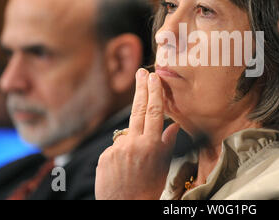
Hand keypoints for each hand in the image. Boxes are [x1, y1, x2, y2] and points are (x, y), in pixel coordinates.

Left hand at [95, 69, 179, 199]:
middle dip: (141, 89)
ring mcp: (117, 149)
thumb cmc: (148, 189)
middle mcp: (133, 144)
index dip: (154, 93)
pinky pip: (116, 147)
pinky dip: (121, 153)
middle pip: (138, 110)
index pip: (154, 112)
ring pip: (127, 134)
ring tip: (136, 161)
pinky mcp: (104, 156)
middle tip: (142, 73)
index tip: (153, 77)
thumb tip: (174, 126)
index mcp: (151, 146)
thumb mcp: (163, 167)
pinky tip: (124, 168)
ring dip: (133, 140)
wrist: (124, 207)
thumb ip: (167, 143)